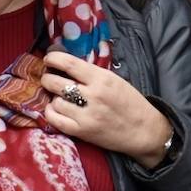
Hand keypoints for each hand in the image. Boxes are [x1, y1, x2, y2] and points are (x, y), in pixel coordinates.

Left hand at [41, 51, 172, 169]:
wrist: (143, 130)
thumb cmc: (131, 102)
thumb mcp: (115, 80)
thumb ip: (93, 74)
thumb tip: (68, 66)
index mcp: (102, 79)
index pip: (70, 64)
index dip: (54, 59)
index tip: (49, 58)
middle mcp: (92, 95)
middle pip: (56, 82)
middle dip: (48, 78)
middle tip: (49, 78)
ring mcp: (85, 115)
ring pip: (55, 101)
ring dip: (53, 97)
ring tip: (59, 97)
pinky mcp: (82, 131)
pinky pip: (55, 119)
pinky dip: (51, 112)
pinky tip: (56, 109)